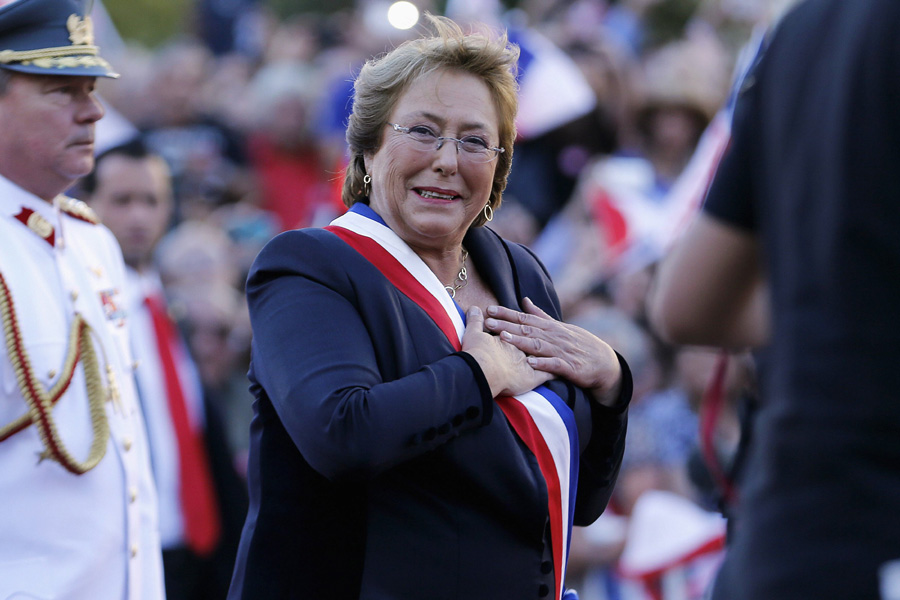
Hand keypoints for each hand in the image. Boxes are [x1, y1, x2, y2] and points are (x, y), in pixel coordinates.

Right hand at [462, 305, 552, 397]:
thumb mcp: (473, 335)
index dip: (524, 325)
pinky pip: (549, 375)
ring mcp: (530, 363)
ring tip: (556, 350)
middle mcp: (523, 348)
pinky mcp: (533, 378)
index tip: (529, 323)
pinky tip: (560, 372)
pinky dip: (554, 373)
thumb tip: (473, 308)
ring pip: (545, 355)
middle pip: (535, 339)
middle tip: (546, 336)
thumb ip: (474, 322)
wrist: (482, 371)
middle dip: (543, 338)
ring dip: (550, 353)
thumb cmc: (477, 354)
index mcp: (511, 337)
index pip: (522, 328)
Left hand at [483, 297, 622, 405]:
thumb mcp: (560, 327)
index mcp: (550, 327)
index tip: (489, 309)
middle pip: (527, 329)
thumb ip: (541, 315)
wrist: (604, 362)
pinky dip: (543, 363)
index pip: (524, 318)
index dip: (506, 314)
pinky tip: (530, 363)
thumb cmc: (579, 343)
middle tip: (488, 322)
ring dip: (521, 341)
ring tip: (504, 339)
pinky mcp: (569, 367)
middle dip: (507, 325)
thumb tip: (524, 300)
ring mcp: (561, 351)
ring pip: (538, 345)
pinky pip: (554, 365)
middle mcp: (554, 337)